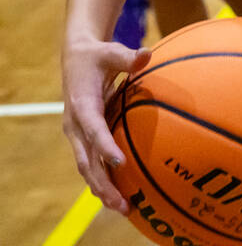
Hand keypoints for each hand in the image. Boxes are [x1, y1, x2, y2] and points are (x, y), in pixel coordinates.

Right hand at [61, 38, 150, 212]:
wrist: (76, 59)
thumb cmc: (98, 55)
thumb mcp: (111, 51)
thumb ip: (128, 56)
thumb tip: (147, 54)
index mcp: (82, 105)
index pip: (93, 129)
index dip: (104, 146)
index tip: (119, 163)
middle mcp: (76, 125)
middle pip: (87, 160)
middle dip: (103, 183)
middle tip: (122, 202)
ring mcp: (78, 135)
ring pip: (88, 167)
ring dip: (102, 189)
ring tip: (123, 208)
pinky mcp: (84, 139)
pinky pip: (93, 163)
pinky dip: (104, 180)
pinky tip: (120, 196)